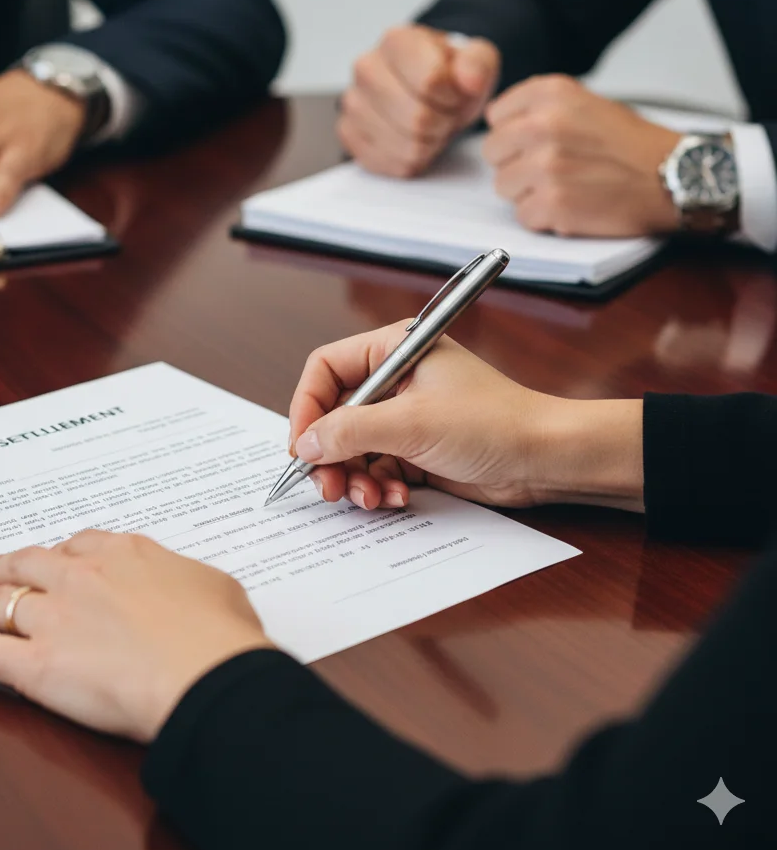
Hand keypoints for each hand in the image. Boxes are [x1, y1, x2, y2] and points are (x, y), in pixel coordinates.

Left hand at [0, 531, 271, 742]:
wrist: (206, 675)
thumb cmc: (221, 637)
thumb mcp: (216, 588)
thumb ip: (187, 581)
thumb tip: (185, 588)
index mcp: (127, 555)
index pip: (80, 545)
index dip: (60, 554)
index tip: (52, 559)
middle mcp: (83, 577)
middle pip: (29, 565)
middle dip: (4, 566)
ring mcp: (55, 617)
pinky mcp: (36, 664)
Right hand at [289, 324, 644, 511]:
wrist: (547, 459)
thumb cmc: (492, 423)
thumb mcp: (411, 424)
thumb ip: (350, 432)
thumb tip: (305, 444)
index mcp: (393, 350)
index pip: (325, 370)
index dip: (306, 408)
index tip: (301, 447)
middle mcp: (394, 380)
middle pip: (334, 415)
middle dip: (330, 455)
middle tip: (328, 487)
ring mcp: (405, 416)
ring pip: (353, 448)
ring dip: (354, 477)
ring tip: (369, 498)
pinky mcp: (416, 449)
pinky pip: (377, 468)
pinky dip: (378, 487)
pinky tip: (394, 499)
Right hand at [340, 26, 499, 177]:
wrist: (426, 91)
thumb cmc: (447, 76)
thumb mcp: (475, 60)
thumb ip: (478, 63)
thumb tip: (470, 80)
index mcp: (396, 41)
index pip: (430, 81)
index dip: (453, 97)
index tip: (455, 94)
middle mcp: (366, 68)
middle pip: (417, 118)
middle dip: (442, 123)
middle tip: (445, 115)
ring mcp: (353, 103)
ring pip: (405, 146)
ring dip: (428, 144)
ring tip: (430, 126)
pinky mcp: (349, 134)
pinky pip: (390, 164)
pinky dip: (410, 159)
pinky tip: (413, 140)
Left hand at [484, 75, 681, 236]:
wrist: (674, 176)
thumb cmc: (631, 144)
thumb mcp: (586, 103)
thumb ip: (541, 108)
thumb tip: (497, 122)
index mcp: (551, 94)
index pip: (496, 116)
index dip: (513, 134)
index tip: (537, 142)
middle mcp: (544, 125)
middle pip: (493, 153)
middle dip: (516, 164)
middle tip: (552, 169)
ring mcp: (546, 166)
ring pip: (503, 186)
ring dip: (528, 192)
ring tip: (565, 187)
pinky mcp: (552, 203)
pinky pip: (523, 215)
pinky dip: (544, 218)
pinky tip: (572, 206)